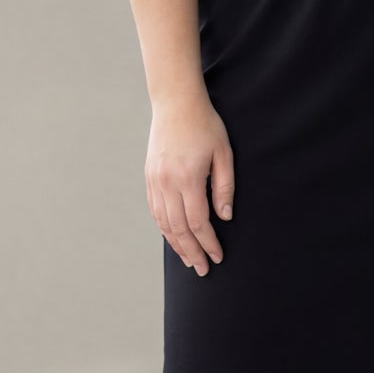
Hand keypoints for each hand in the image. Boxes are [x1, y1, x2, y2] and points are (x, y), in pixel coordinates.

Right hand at [146, 91, 235, 275]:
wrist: (175, 103)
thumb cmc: (205, 125)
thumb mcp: (224, 154)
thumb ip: (224, 188)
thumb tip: (224, 218)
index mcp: (187, 179)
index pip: (198, 222)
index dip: (209, 243)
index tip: (218, 256)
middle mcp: (166, 183)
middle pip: (179, 229)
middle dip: (192, 252)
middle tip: (203, 269)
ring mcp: (154, 181)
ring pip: (164, 223)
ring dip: (176, 244)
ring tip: (188, 260)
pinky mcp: (149, 177)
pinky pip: (155, 210)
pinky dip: (164, 228)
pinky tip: (173, 238)